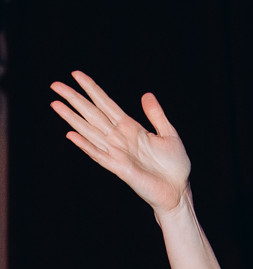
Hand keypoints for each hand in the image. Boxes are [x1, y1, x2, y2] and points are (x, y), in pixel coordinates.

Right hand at [50, 71, 191, 214]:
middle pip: (93, 114)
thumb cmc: (174, 166)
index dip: (92, 89)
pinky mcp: (120, 168)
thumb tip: (146, 95)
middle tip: (55, 85)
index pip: (106, 104)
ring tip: (56, 104)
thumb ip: (156, 115)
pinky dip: (86, 145)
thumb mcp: (169, 135)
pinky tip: (71, 135)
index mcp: (131, 128)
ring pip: (90, 131)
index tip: (76, 75)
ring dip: (73, 119)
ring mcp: (118, 152)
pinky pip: (99, 155)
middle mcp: (120, 138)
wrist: (178, 190)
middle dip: (75, 99)